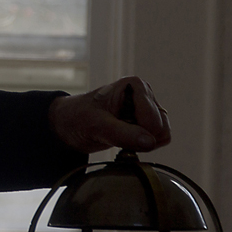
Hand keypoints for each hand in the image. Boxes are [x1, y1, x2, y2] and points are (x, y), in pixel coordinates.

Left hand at [47, 75, 170, 153]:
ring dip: (141, 142)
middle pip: (161, 128)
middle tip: (114, 133)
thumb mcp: (96, 125)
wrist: (68, 124)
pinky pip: (158, 140)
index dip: (136, 133)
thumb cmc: (79, 118)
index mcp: (135, 86)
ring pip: (162, 135)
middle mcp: (145, 94)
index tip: (113, 128)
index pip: (153, 121)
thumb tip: (150, 142)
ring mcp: (148, 108)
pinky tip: (124, 138)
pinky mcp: (146, 122)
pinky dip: (142, 144)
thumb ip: (123, 134)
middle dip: (139, 137)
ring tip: (118, 134)